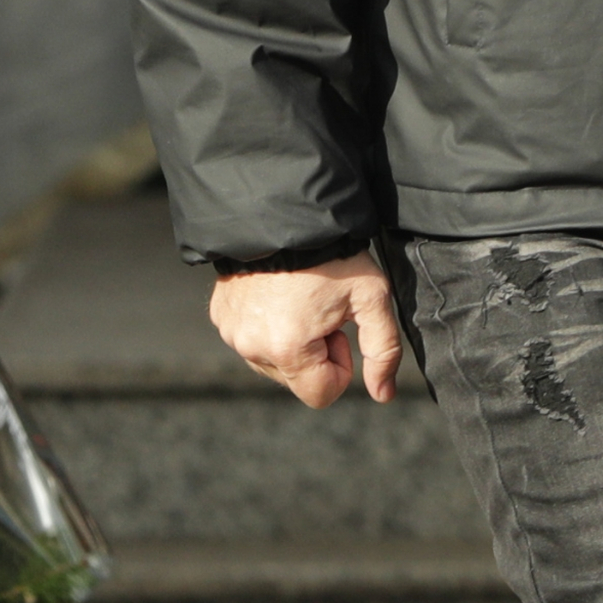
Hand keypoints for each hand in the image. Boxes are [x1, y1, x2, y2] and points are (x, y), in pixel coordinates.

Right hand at [211, 255, 405, 408]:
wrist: (287, 208)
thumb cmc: (333, 254)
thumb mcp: (372, 298)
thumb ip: (383, 350)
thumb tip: (383, 394)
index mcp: (288, 348)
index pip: (321, 394)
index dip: (340, 365)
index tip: (339, 328)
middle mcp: (251, 346)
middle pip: (296, 379)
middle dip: (315, 352)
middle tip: (321, 309)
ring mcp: (231, 331)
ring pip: (272, 361)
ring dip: (291, 341)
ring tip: (300, 299)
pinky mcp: (219, 315)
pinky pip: (250, 339)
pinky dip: (267, 325)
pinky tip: (279, 293)